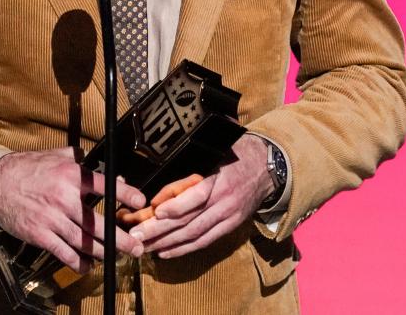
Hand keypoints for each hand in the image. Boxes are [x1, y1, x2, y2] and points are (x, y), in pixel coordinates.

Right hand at [0, 147, 146, 272]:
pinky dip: (79, 262)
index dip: (125, 193)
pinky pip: (64, 253)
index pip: (104, 185)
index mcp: (71, 175)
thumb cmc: (27, 168)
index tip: (140, 201)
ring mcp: (52, 219)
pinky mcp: (40, 235)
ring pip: (84, 242)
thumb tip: (107, 170)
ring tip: (118, 256)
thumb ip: (81, 160)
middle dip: (121, 238)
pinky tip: (89, 265)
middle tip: (137, 246)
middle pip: (99, 223)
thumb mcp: (55, 155)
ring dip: (104, 252)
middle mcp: (64, 198)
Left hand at [129, 134, 273, 258]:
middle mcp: (224, 201)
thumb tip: (163, 192)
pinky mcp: (230, 226)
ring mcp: (228, 216)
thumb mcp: (215, 153)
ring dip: (168, 243)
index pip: (197, 196)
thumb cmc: (236, 154)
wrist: (267, 167)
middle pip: (190, 220)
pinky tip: (165, 252)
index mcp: (220, 180)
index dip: (176, 206)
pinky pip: (205, 241)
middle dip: (161, 230)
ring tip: (145, 246)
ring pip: (195, 234)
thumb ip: (192, 172)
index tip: (154, 212)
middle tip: (137, 236)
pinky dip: (184, 249)